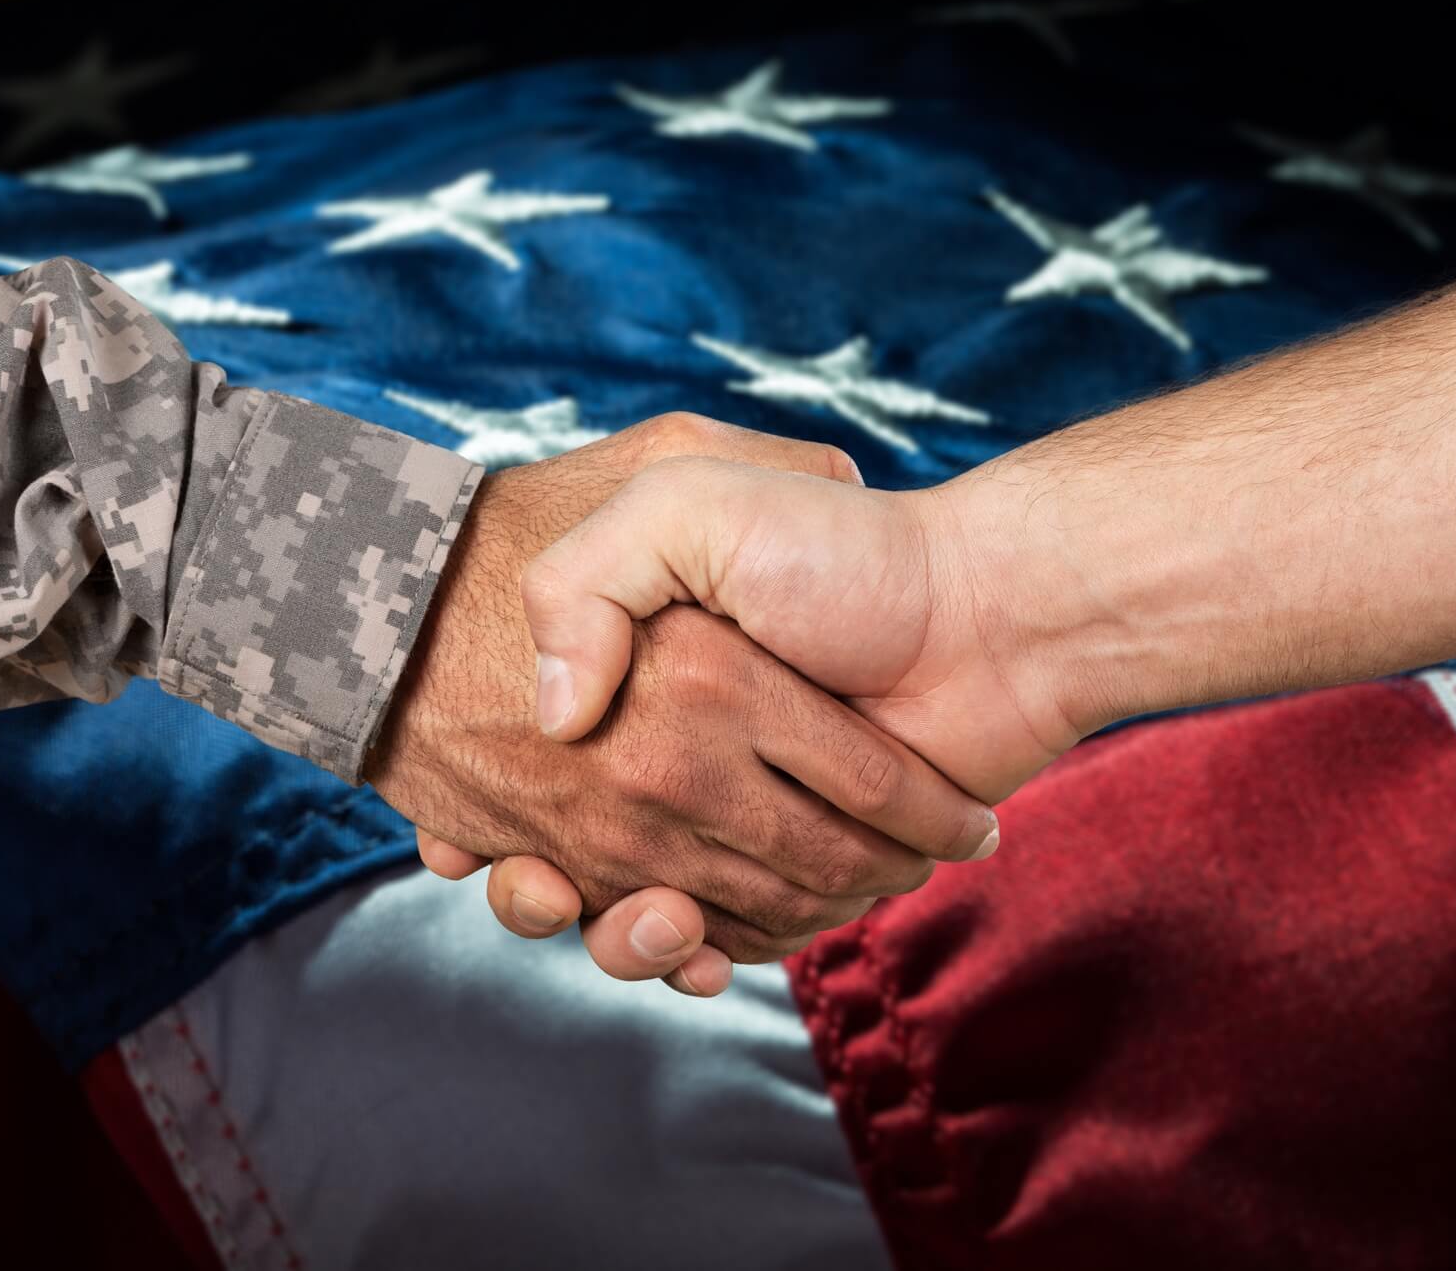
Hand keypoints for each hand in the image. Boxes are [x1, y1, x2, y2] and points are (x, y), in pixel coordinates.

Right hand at [367, 416, 997, 993]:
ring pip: (645, 907)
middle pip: (586, 848)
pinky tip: (694, 945)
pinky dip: (702, 956)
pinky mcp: (792, 867)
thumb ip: (591, 577)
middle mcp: (681, 746)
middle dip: (561, 885)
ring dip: (635, 934)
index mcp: (646, 675)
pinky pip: (722, 935)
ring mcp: (735, 810)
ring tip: (658, 914)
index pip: (538, 758)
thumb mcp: (689, 498)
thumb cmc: (847, 554)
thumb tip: (556, 722)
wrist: (989, 618)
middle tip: (558, 884)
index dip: (487, 808)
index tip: (465, 837)